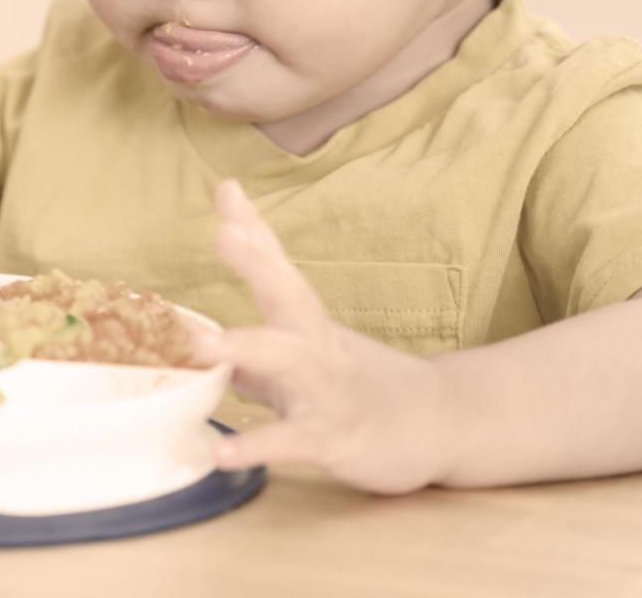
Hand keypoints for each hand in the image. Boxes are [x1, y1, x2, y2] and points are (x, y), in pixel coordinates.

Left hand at [194, 180, 461, 493]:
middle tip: (224, 233)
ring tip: (196, 345)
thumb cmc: (364, 391)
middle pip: (290, 295)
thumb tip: (201, 338)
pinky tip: (221, 453)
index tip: (227, 189)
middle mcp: (318, 347)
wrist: (444, 426)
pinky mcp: (333, 437)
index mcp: (309, 327)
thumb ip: (257, 349)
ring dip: (244, 347)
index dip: (254, 231)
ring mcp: (327, 390)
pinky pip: (291, 440)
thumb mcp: (308, 362)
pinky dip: (256, 445)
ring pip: (288, 361)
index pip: (280, 269)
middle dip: (257, 263)